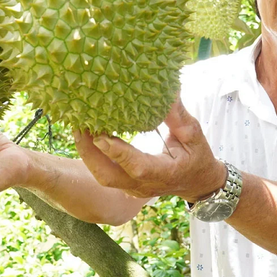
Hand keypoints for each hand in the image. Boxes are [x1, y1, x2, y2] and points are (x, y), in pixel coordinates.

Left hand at [74, 97, 226, 202]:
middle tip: (79, 126)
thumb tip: (168, 88)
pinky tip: (86, 136)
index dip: (118, 152)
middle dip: (90, 153)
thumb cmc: (197, 156)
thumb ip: (177, 115)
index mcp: (163, 173)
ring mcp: (132, 188)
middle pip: (108, 176)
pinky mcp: (125, 185)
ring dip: (87, 153)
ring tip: (79, 127)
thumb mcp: (193, 134)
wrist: (198, 182)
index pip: (137, 167)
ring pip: (102, 176)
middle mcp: (143, 185)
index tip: (101, 135)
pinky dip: (92, 156)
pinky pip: (104, 172)